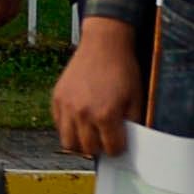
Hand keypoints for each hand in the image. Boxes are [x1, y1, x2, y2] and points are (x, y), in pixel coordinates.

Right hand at [43, 20, 141, 163]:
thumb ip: (131, 123)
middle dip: (100, 148)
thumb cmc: (122, 70)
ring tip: (89, 135)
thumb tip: (126, 142)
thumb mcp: (136, 99)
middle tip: (105, 139)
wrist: (104, 44)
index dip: (118, 148)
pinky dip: (69, 128)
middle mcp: (83, 113)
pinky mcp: (57, 99)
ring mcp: (67, 107)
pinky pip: (59, 125)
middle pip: (89, 149)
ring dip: (80, 143)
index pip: (111, 149)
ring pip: (69, 143)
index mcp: (106, 115)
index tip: (119, 143)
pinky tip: (79, 120)